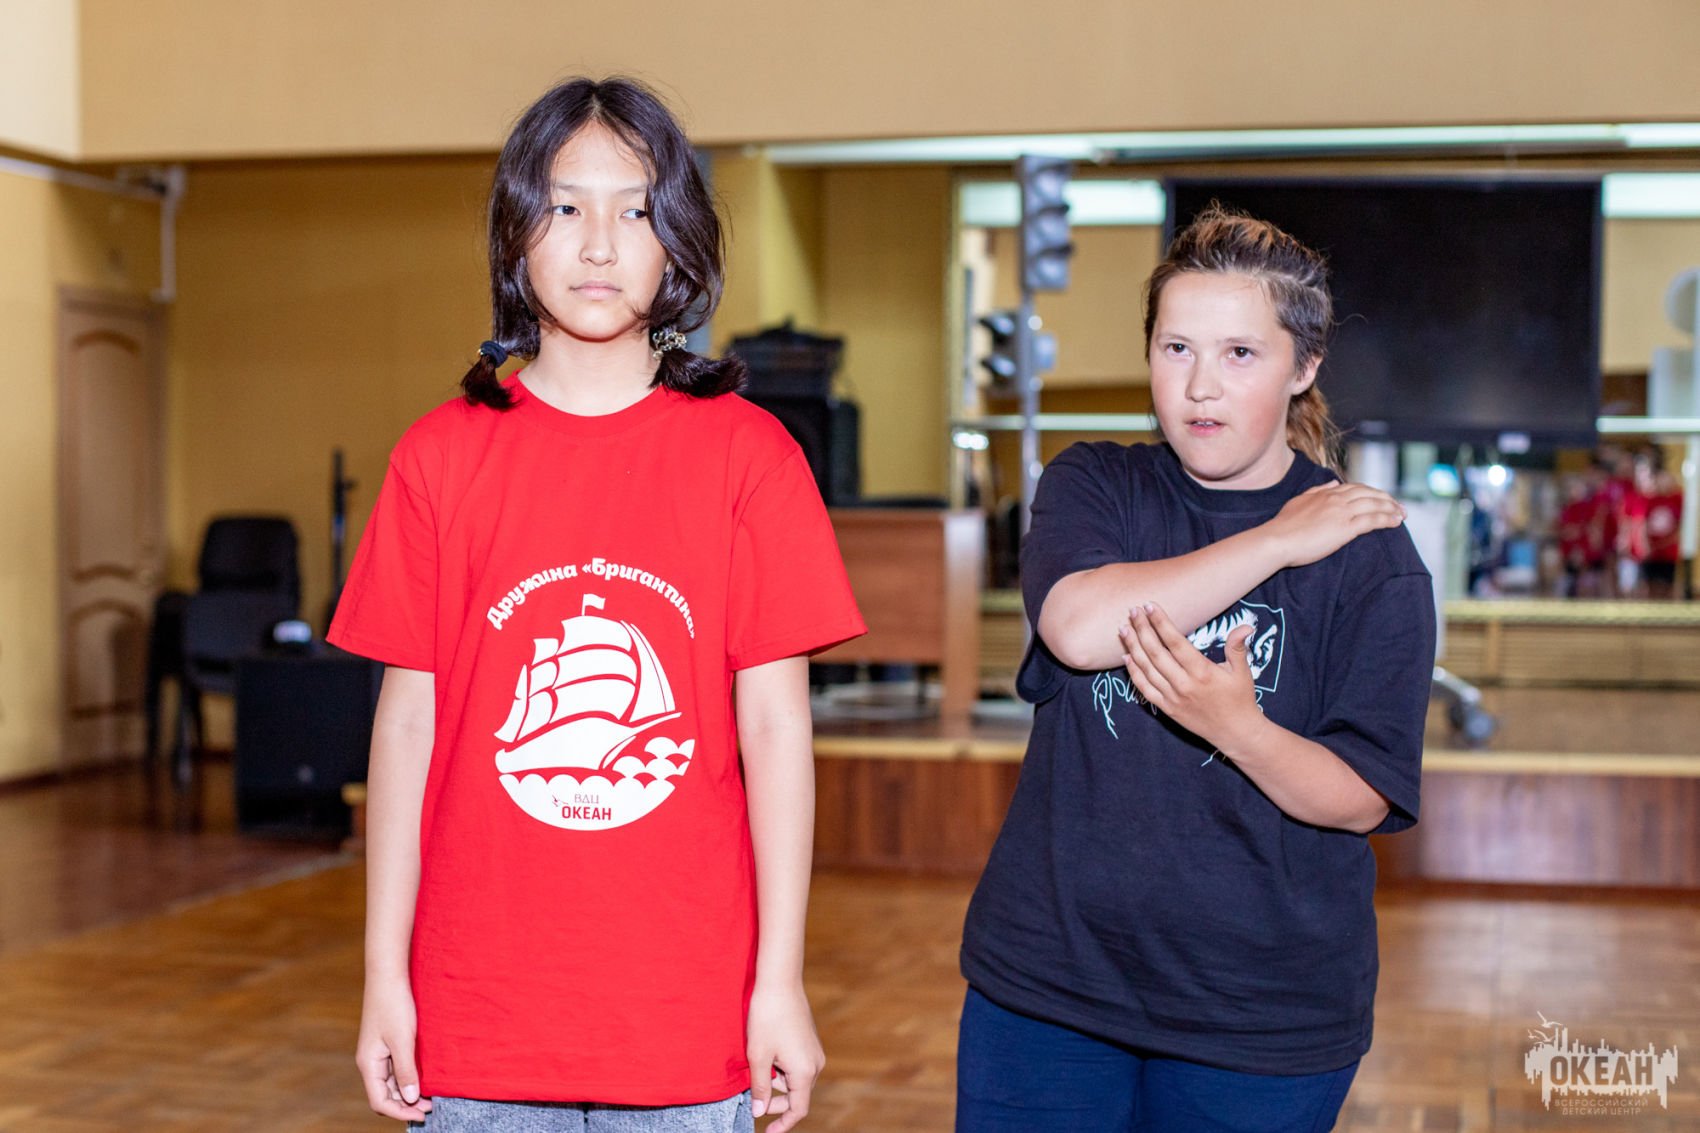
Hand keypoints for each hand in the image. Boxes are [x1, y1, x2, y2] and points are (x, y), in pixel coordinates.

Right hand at [356, 973, 431, 1122]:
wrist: (388, 976)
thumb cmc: (393, 1005)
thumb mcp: (403, 1040)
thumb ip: (406, 1071)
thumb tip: (410, 1099)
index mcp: (368, 1064)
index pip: (380, 1101)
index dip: (400, 1112)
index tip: (423, 1114)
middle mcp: (370, 1062)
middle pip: (385, 1095)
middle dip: (406, 1104)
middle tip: (431, 1106)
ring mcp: (378, 1053)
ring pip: (391, 1083)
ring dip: (408, 1092)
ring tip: (430, 1096)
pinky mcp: (386, 1044)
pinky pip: (395, 1068)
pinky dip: (408, 1077)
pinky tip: (424, 1077)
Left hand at [746, 979, 824, 1130]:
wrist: (780, 982)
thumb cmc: (767, 1017)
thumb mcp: (758, 1055)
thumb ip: (760, 1087)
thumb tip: (760, 1111)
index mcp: (804, 1072)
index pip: (798, 1110)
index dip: (783, 1123)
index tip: (768, 1132)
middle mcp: (815, 1064)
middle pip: (797, 1096)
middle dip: (775, 1102)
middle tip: (753, 1098)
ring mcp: (814, 1052)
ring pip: (795, 1080)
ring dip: (776, 1083)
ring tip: (756, 1070)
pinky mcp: (809, 1042)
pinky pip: (797, 1066)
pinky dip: (781, 1070)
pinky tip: (766, 1057)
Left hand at [1118, 603, 1262, 749]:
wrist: (1234, 733)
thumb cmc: (1240, 699)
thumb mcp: (1242, 672)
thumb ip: (1237, 648)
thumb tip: (1246, 626)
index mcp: (1202, 672)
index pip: (1175, 642)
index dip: (1161, 623)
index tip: (1149, 606)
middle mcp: (1184, 684)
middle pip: (1156, 652)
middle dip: (1142, 629)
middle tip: (1132, 611)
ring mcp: (1172, 697)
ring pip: (1146, 669)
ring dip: (1133, 647)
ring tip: (1124, 628)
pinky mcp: (1167, 708)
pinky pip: (1145, 688)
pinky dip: (1134, 672)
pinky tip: (1127, 656)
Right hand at [1265, 481, 1405, 567]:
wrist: (1276, 540)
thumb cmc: (1283, 526)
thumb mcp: (1299, 501)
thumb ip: (1317, 491)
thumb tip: (1333, 483)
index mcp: (1325, 493)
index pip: (1356, 488)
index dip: (1372, 492)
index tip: (1382, 498)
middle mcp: (1336, 499)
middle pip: (1369, 494)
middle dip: (1387, 499)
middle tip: (1400, 506)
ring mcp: (1341, 512)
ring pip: (1374, 505)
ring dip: (1391, 509)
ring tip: (1402, 515)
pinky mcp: (1345, 528)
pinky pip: (1372, 520)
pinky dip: (1387, 519)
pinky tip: (1396, 522)